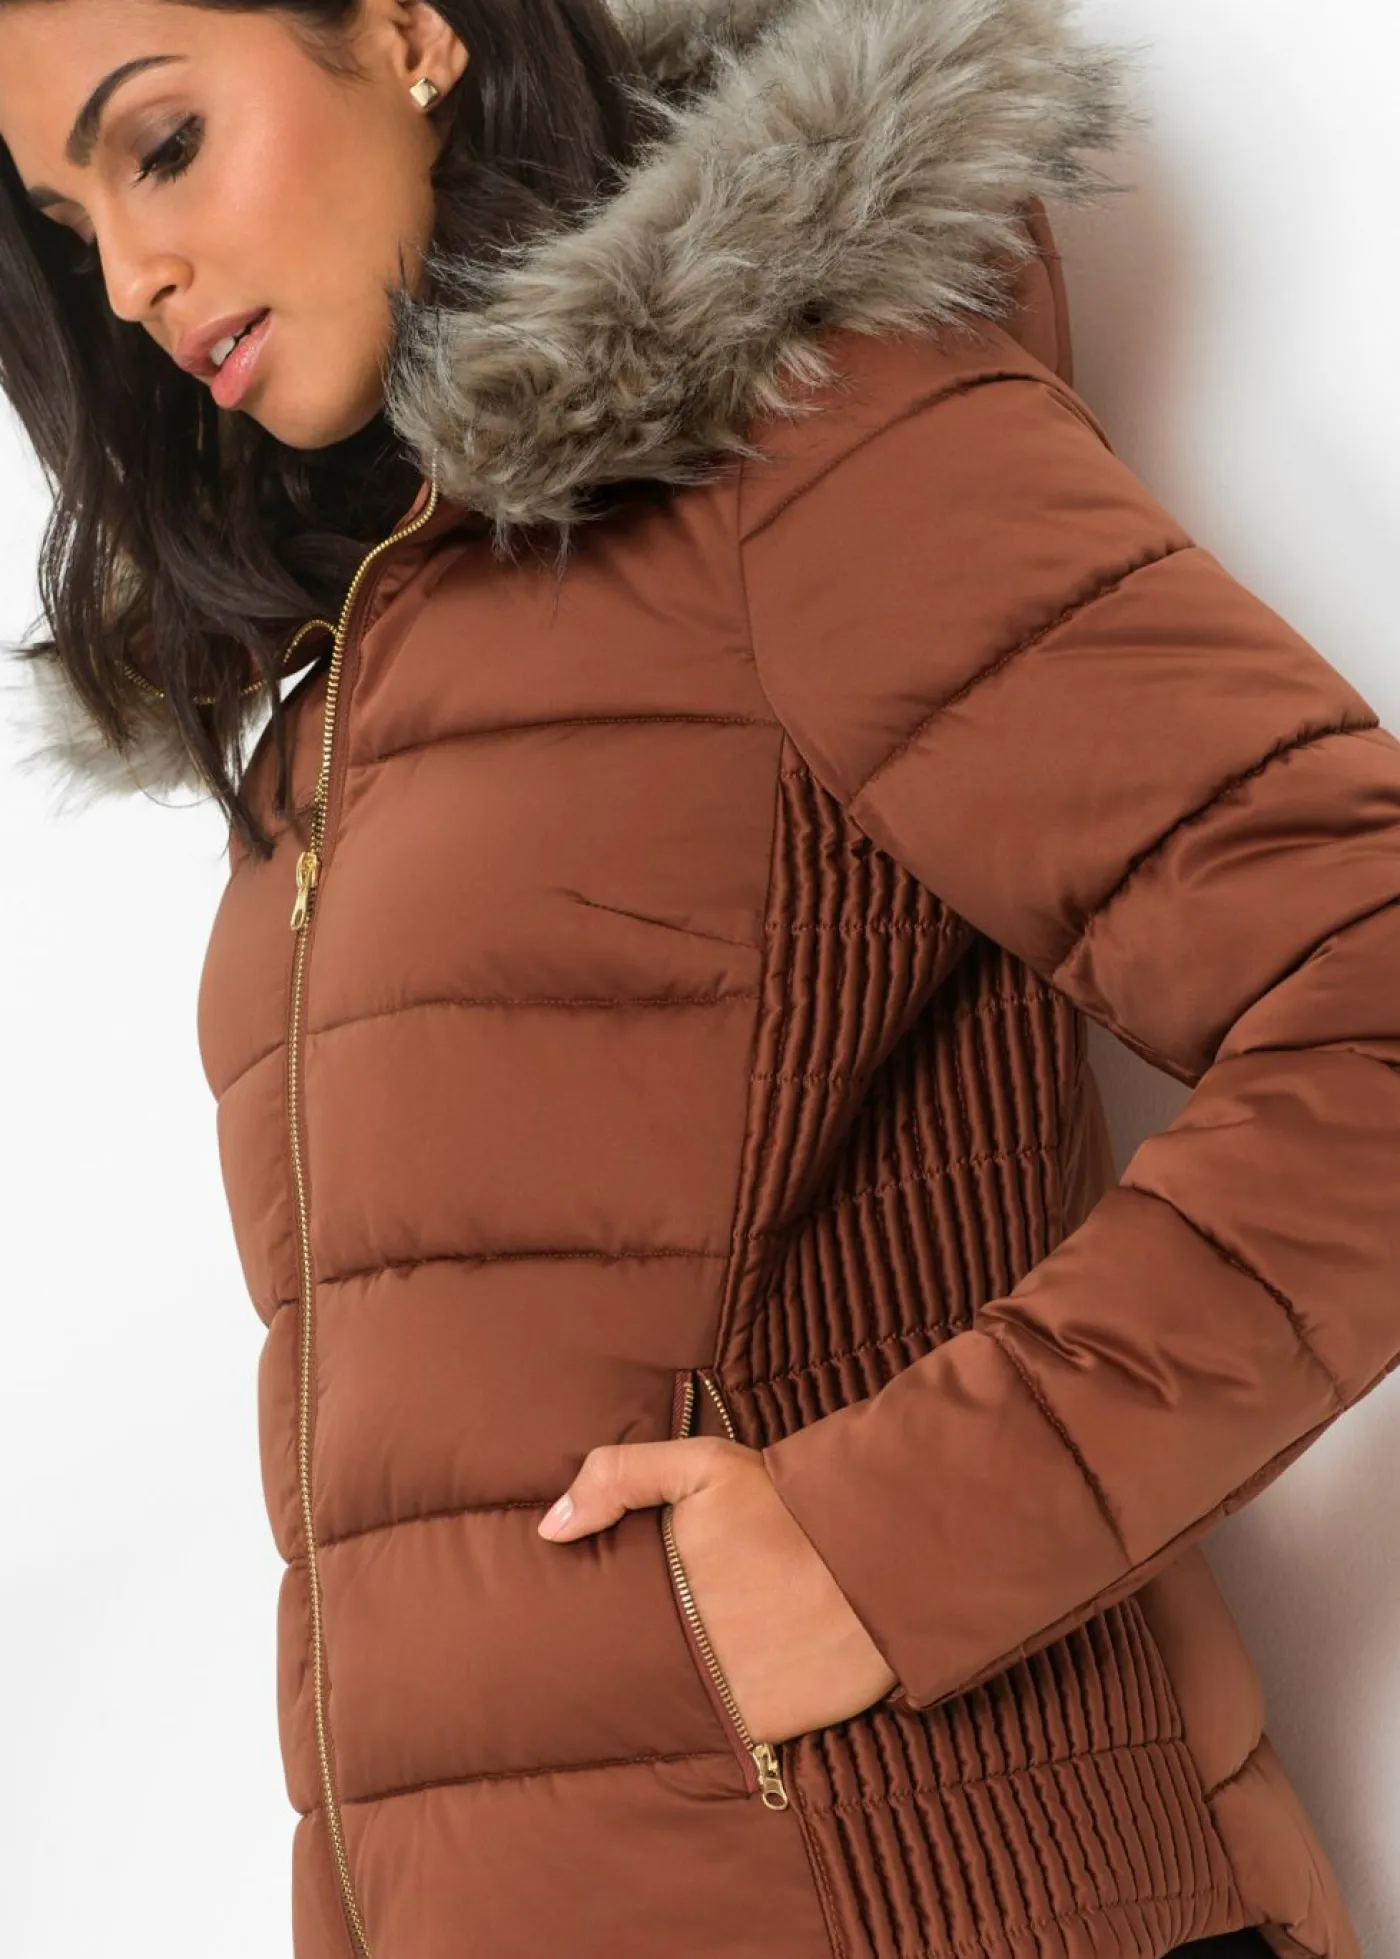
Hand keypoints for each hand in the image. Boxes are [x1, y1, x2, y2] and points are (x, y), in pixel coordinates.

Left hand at [537, 1434, 896, 1742]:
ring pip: (679, 1707)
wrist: (886, 1549)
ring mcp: (725, 1698)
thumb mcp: (703, 1466)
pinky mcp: (768, 1729)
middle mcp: (685, 1656)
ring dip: (683, 1695)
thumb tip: (550, 1528)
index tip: (589, 1629)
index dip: (596, 1629)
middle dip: (638, 1664)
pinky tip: (747, 1686)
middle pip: (635, 1673)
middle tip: (658, 1643)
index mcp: (661, 1596)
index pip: (601, 1631)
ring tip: (704, 1666)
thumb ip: (620, 1478)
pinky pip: (731, 1737)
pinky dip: (732, 1719)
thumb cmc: (790, 1504)